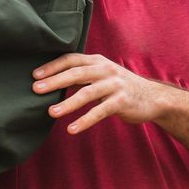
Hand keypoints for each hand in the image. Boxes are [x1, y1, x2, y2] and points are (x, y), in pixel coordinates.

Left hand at [34, 54, 166, 134]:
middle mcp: (106, 70)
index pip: (72, 59)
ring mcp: (115, 85)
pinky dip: (85, 121)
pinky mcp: (122, 102)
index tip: (35, 75)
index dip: (53, 66)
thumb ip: (83, 75)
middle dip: (54, 81)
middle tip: (35, 90)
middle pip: (76, 73)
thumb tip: (52, 81)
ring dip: (67, 103)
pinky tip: (72, 129)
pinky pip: (99, 111)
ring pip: (87, 93)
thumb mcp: (103, 75)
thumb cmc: (121, 88)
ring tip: (51, 113)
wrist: (153, 98)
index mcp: (98, 61)